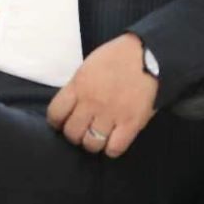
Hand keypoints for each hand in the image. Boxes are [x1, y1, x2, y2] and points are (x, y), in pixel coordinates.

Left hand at [46, 32, 157, 158]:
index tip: (62, 122)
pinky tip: (114, 140)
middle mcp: (92, 102)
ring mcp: (111, 114)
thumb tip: (71, 107)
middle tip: (83, 130)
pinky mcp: (131, 123)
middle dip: (75, 134)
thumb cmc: (117, 57)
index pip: (55, 114)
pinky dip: (112, 148)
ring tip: (98, 136)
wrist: (148, 54)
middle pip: (72, 133)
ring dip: (93, 142)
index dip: (57, 122)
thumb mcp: (89, 66)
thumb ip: (78, 87)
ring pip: (91, 144)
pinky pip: (114, 149)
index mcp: (79, 85)